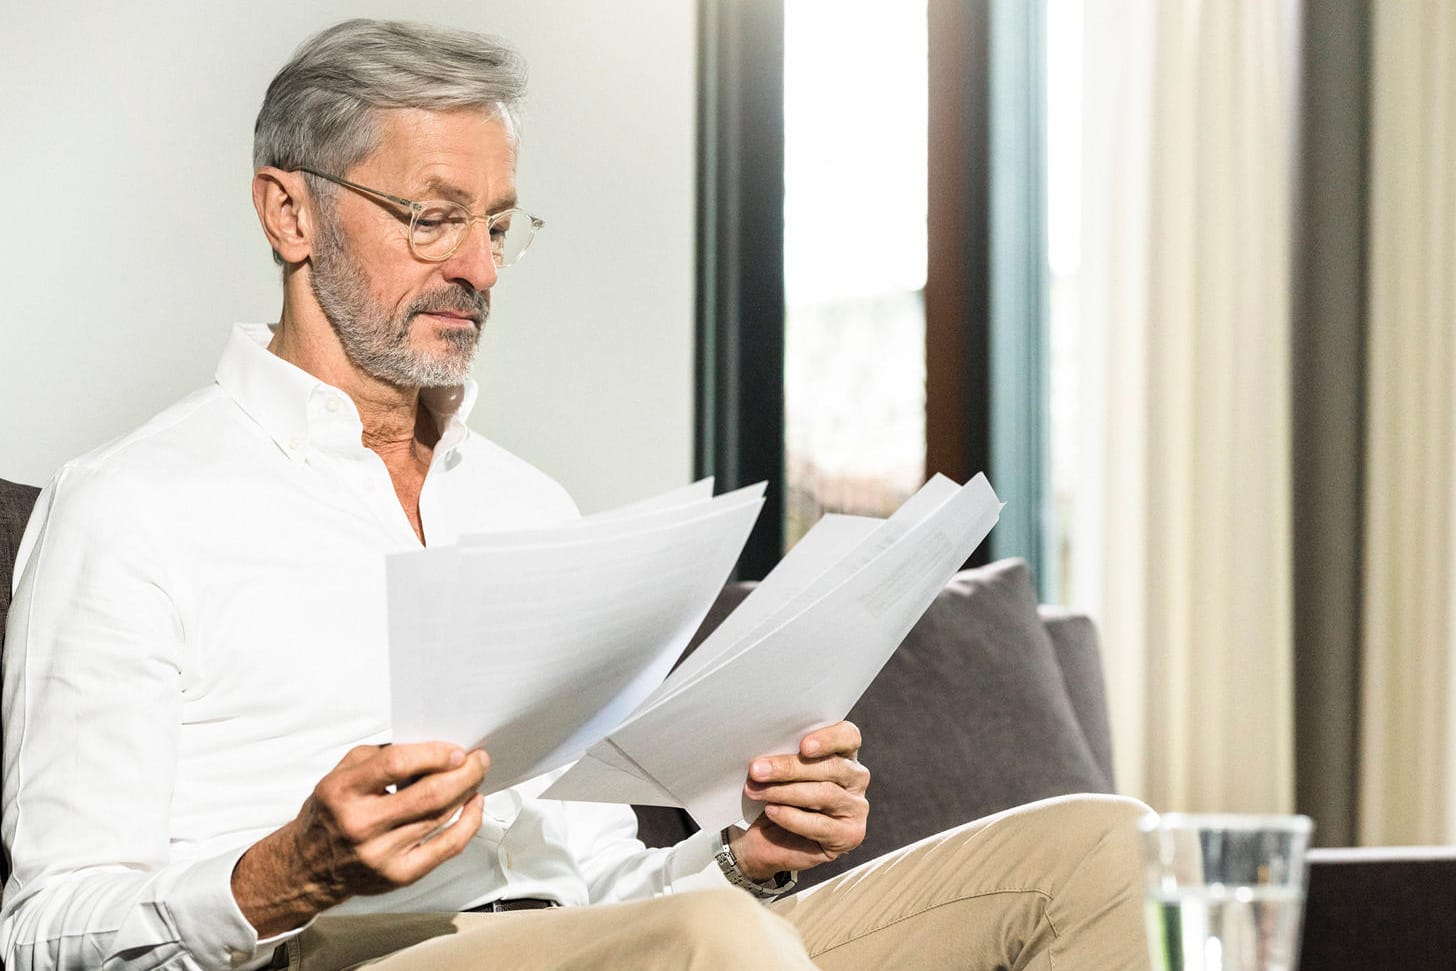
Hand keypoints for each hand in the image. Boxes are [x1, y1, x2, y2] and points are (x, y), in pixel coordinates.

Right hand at [232, 742, 488, 935]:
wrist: (307, 867)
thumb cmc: (331, 812)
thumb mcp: (341, 773)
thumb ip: (381, 756)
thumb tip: (433, 747)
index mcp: (342, 792)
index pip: (394, 765)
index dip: (433, 754)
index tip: (457, 749)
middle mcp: (360, 825)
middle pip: (428, 795)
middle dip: (464, 773)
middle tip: (479, 759)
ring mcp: (380, 854)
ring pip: (440, 818)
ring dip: (467, 792)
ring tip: (476, 776)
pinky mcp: (398, 876)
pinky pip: (446, 848)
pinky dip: (468, 824)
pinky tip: (473, 806)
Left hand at [729, 721, 869, 880]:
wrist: (763, 838)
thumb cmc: (773, 794)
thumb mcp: (776, 771)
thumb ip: (782, 755)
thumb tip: (767, 749)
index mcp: (843, 752)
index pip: (848, 736)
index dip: (829, 738)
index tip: (803, 746)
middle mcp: (856, 778)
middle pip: (832, 766)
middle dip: (790, 768)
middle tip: (757, 770)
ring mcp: (856, 807)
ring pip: (825, 794)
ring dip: (785, 792)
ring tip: (756, 791)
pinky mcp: (849, 835)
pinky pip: (821, 824)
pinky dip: (792, 817)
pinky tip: (772, 811)